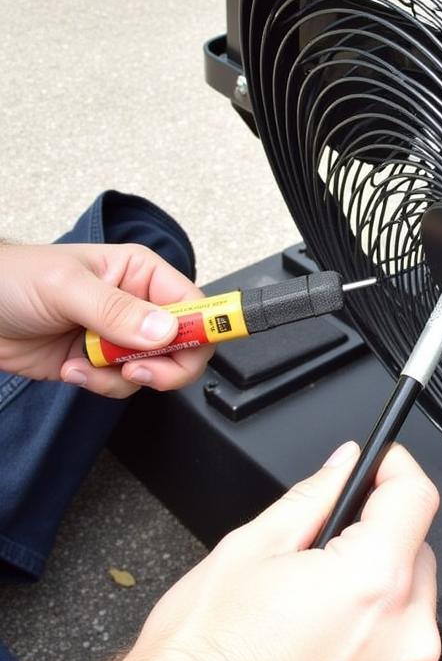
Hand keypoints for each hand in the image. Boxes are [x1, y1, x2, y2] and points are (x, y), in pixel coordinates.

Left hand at [0, 242, 212, 396]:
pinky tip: (71, 370)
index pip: (193, 304)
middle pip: (186, 344)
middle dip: (165, 365)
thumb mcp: (65, 287)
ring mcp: (120, 336)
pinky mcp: (99, 363)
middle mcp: (138, 305)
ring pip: (155, 370)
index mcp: (142, 274)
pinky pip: (121, 385)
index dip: (203, 328)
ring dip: (121, 378)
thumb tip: (165, 332)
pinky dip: (100, 385)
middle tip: (138, 373)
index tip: (195, 348)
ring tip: (85, 366)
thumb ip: (116, 310)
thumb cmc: (11, 280)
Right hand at [0, 443, 441, 660]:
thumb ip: (313, 496)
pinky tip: (323, 643)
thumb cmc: (204, 656)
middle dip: (379, 538)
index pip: (417, 497)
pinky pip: (399, 651)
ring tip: (315, 605)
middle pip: (417, 552)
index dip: (395, 468)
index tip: (380, 464)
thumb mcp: (251, 547)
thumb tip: (344, 466)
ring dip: (378, 592)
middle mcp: (403, 635)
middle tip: (324, 550)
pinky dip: (374, 639)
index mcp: (372, 582)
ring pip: (411, 603)